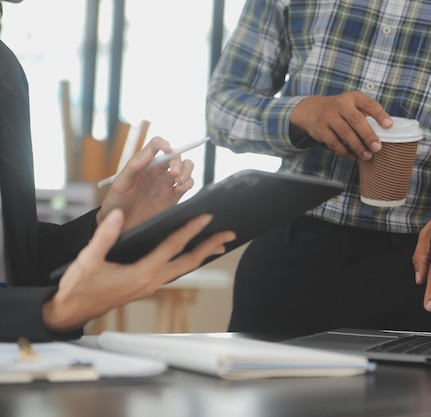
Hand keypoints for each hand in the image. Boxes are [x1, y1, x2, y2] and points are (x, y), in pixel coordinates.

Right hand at [42, 209, 235, 331]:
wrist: (72, 311)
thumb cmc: (79, 287)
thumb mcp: (88, 260)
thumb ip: (104, 236)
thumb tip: (118, 215)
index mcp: (141, 274)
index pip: (172, 247)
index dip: (190, 230)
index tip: (206, 217)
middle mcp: (151, 281)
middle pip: (189, 262)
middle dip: (210, 246)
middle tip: (230, 233)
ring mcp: (151, 285)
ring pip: (184, 268)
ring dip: (202, 254)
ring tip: (219, 242)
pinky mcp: (147, 286)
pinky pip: (174, 271)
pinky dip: (187, 260)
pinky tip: (192, 253)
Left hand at [97, 136, 194, 229]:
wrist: (121, 226)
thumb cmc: (116, 203)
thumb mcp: (121, 183)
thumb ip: (134, 166)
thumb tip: (149, 152)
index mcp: (144, 164)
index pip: (156, 146)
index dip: (164, 144)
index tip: (168, 149)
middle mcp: (157, 171)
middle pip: (176, 156)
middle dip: (178, 162)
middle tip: (174, 173)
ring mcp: (166, 184)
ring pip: (186, 168)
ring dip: (187, 171)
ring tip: (178, 181)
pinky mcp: (174, 197)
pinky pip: (187, 185)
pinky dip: (188, 184)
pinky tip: (179, 189)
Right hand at [289, 92, 392, 159]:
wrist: (312, 109)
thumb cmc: (340, 109)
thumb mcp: (352, 104)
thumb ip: (366, 114)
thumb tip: (385, 132)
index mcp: (353, 97)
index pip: (369, 104)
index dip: (380, 115)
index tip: (389, 125)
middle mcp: (341, 104)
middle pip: (356, 120)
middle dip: (368, 135)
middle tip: (377, 147)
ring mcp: (329, 116)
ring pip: (345, 133)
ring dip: (358, 146)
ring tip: (367, 155)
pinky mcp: (321, 129)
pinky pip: (334, 143)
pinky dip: (344, 151)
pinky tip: (352, 155)